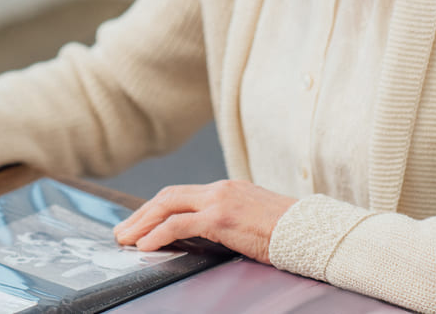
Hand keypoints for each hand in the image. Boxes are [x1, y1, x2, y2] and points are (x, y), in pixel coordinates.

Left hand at [113, 180, 295, 264]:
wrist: (312, 230)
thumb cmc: (289, 232)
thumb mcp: (254, 220)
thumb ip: (230, 221)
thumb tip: (211, 235)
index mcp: (227, 189)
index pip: (182, 194)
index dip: (156, 208)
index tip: (140, 222)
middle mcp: (220, 189)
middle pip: (168, 196)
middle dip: (141, 214)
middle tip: (123, 231)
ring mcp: (220, 201)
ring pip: (168, 206)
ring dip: (142, 223)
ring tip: (127, 239)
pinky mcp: (221, 218)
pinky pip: (179, 225)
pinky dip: (157, 234)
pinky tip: (146, 245)